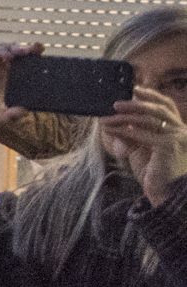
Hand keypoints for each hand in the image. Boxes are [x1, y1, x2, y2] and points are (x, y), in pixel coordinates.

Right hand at [0, 41, 33, 138]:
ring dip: (15, 47)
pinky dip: (0, 51)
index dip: (34, 61)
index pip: (25, 67)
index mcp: (8, 81)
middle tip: (38, 49)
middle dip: (30, 49)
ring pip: (6, 49)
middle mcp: (1, 71)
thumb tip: (25, 111)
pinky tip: (5, 57)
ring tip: (23, 52)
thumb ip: (10, 116)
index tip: (45, 60)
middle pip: (18, 54)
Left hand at [102, 84, 186, 204]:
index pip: (168, 107)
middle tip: (116, 102)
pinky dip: (124, 129)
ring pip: (148, 119)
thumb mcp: (143, 153)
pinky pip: (142, 133)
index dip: (153, 96)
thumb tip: (116, 127)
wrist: (170, 197)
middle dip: (136, 103)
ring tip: (107, 116)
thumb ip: (133, 138)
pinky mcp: (168, 146)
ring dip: (124, 116)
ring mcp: (177, 138)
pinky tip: (111, 129)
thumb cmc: (158, 177)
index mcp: (180, 131)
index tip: (136, 89)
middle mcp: (182, 132)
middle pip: (159, 109)